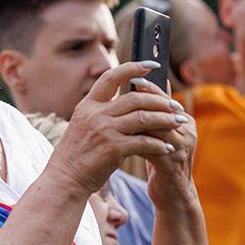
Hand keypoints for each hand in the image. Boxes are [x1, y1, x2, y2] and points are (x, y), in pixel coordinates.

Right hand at [51, 62, 191, 197]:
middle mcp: (95, 114)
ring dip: (165, 120)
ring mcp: (104, 130)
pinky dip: (159, 144)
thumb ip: (102, 112)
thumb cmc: (78, 155)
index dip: (133, 67)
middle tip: (176, 106)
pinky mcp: (113, 148)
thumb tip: (128, 101)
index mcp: (88, 105)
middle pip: (135, 98)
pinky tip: (168, 147)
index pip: (111, 77)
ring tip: (179, 122)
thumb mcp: (84, 125)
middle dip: (160, 101)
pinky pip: (143, 141)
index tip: (153, 65)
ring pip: (144, 117)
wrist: (65, 179)